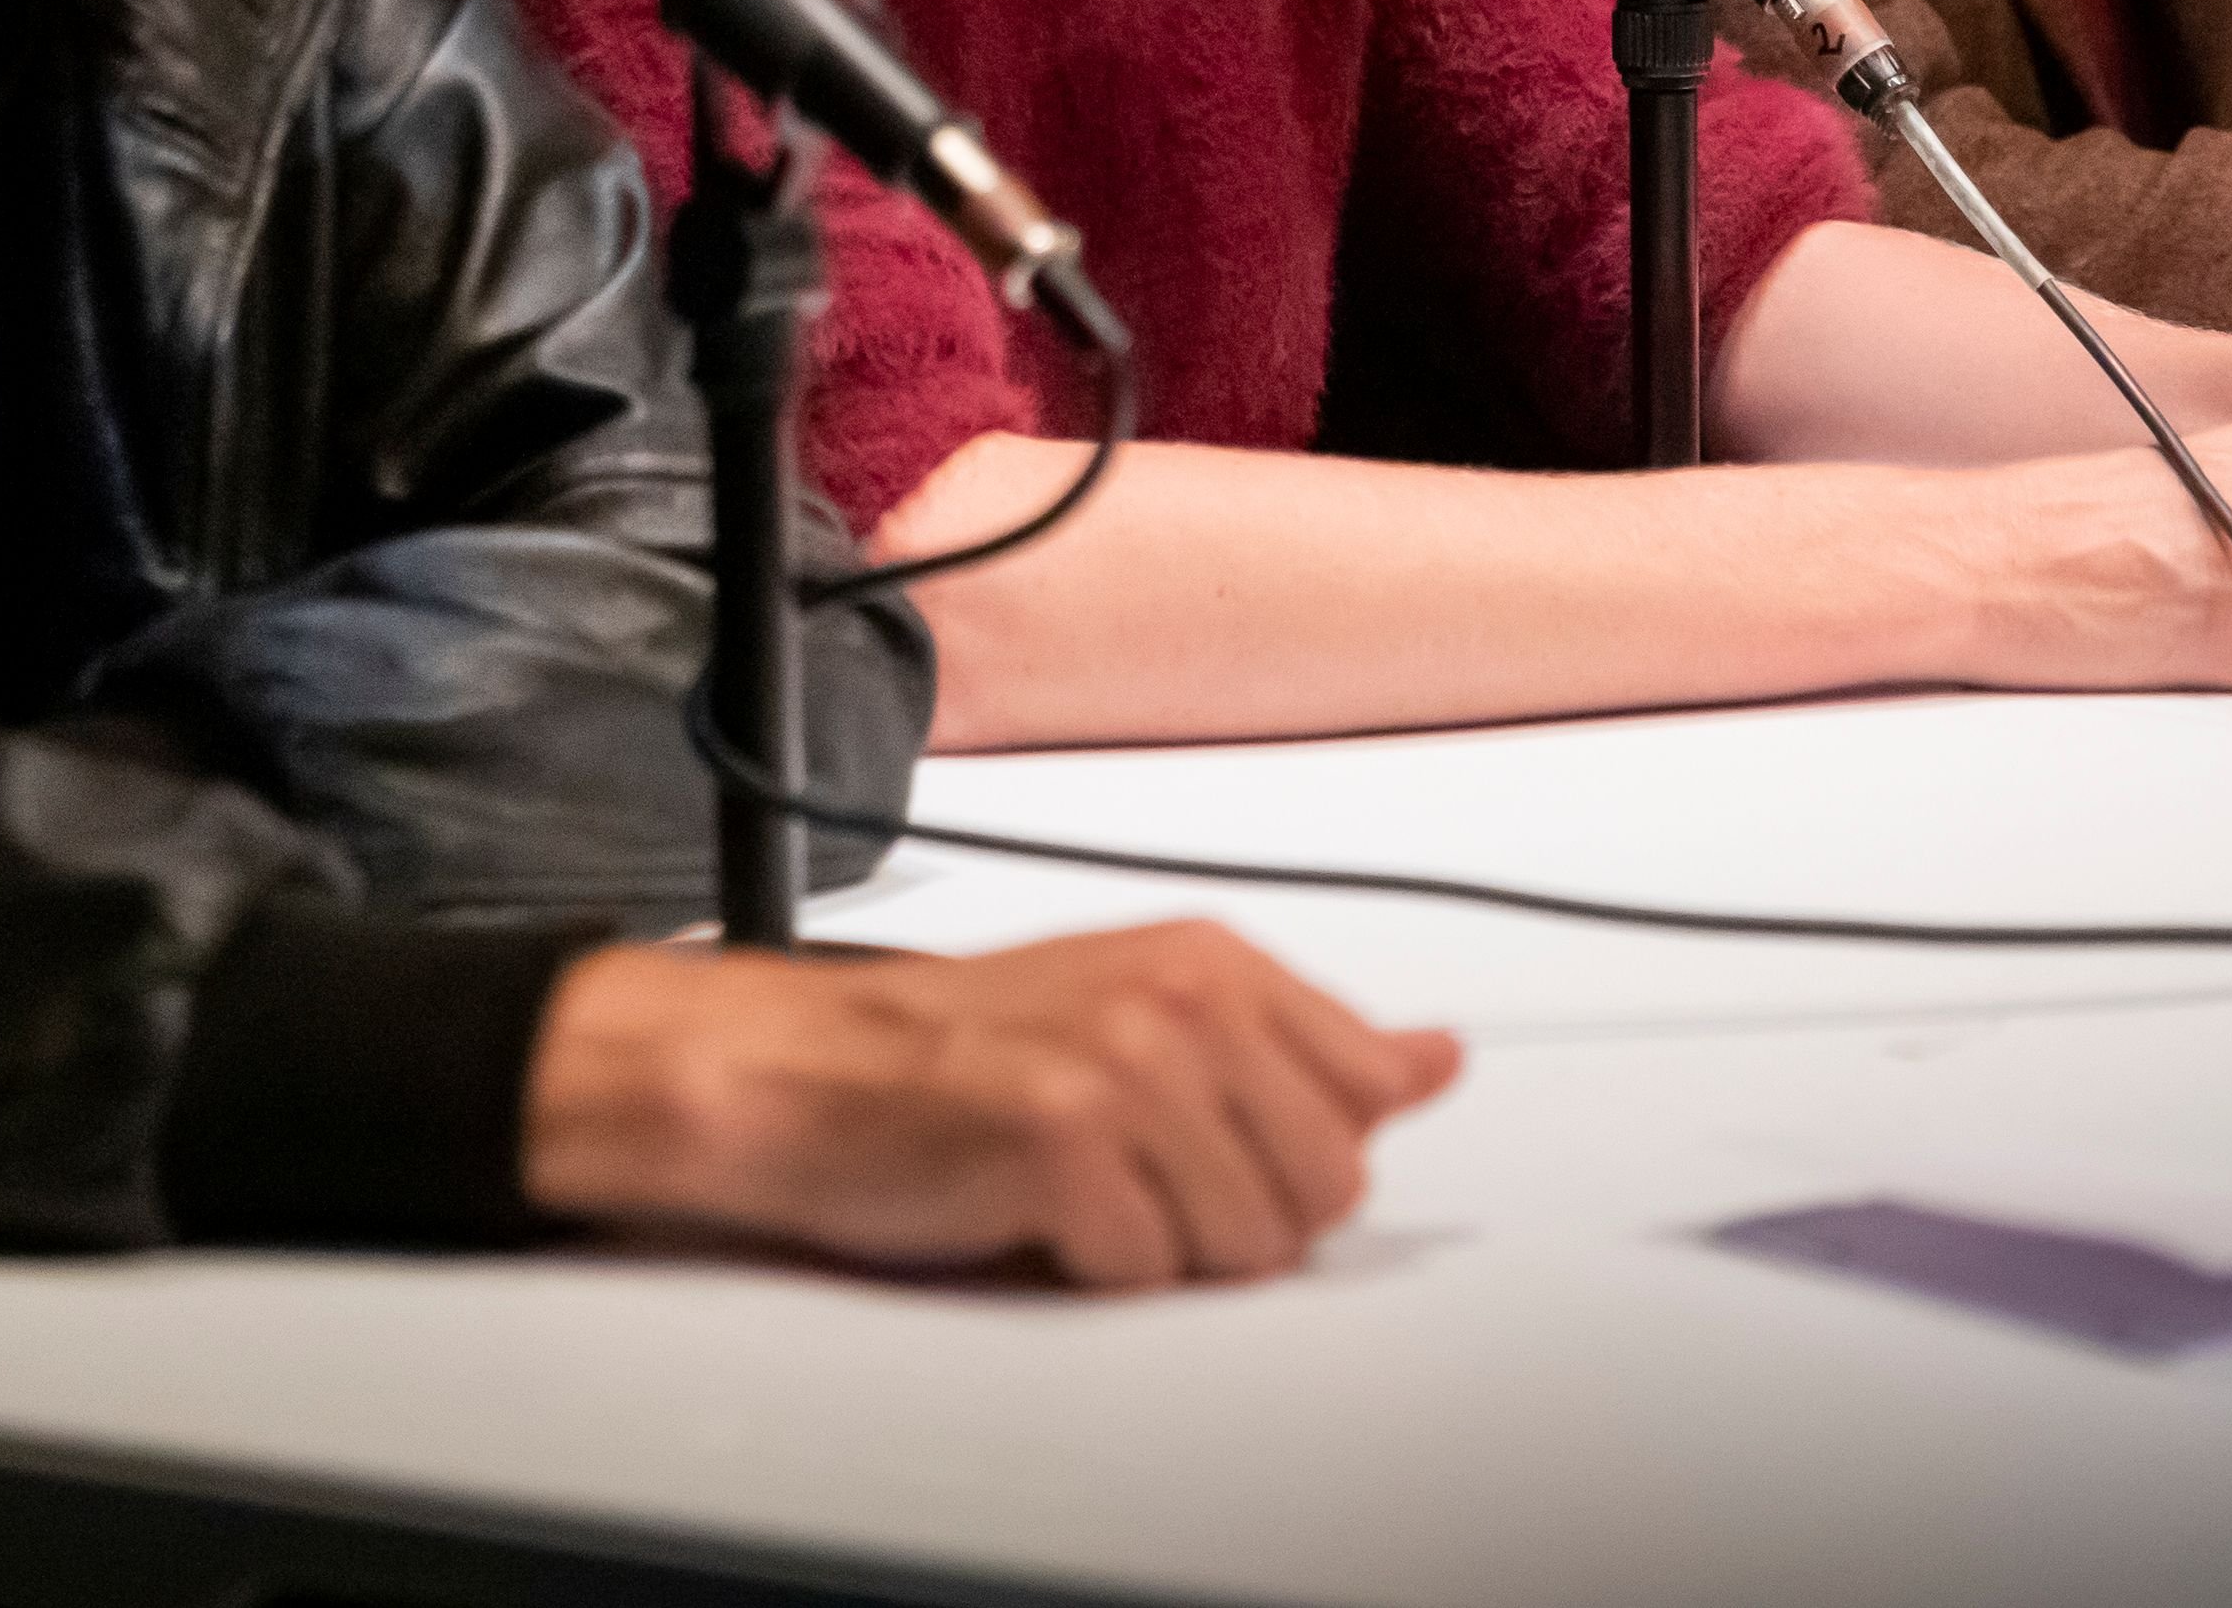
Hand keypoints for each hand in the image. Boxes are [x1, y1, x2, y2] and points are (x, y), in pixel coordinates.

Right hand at [519, 924, 1462, 1288]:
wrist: (799, 1070)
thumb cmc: (958, 1049)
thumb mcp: (1151, 1012)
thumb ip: (1301, 1046)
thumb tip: (1433, 1061)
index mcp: (1214, 960)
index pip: (1364, 1100)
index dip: (1291, 1154)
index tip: (1217, 1146)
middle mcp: (1182, 997)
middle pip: (1322, 1187)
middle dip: (1235, 1213)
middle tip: (1134, 1178)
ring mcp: (1126, 1064)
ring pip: (1247, 1243)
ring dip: (1162, 1248)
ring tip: (1083, 1191)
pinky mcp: (1065, 1139)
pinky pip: (1145, 1271)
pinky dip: (1088, 1266)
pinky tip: (1032, 1212)